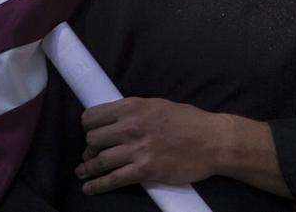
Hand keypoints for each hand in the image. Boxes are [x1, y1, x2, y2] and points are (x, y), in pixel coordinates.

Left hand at [76, 98, 228, 193]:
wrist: (212, 141)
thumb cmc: (188, 121)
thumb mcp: (157, 105)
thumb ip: (134, 112)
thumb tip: (114, 122)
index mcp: (133, 107)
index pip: (92, 116)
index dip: (88, 127)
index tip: (90, 133)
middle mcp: (131, 126)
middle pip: (92, 139)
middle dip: (89, 148)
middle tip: (92, 153)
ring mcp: (137, 149)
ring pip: (98, 160)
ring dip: (87, 168)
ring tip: (83, 172)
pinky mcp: (144, 170)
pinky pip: (113, 179)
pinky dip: (98, 186)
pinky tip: (90, 188)